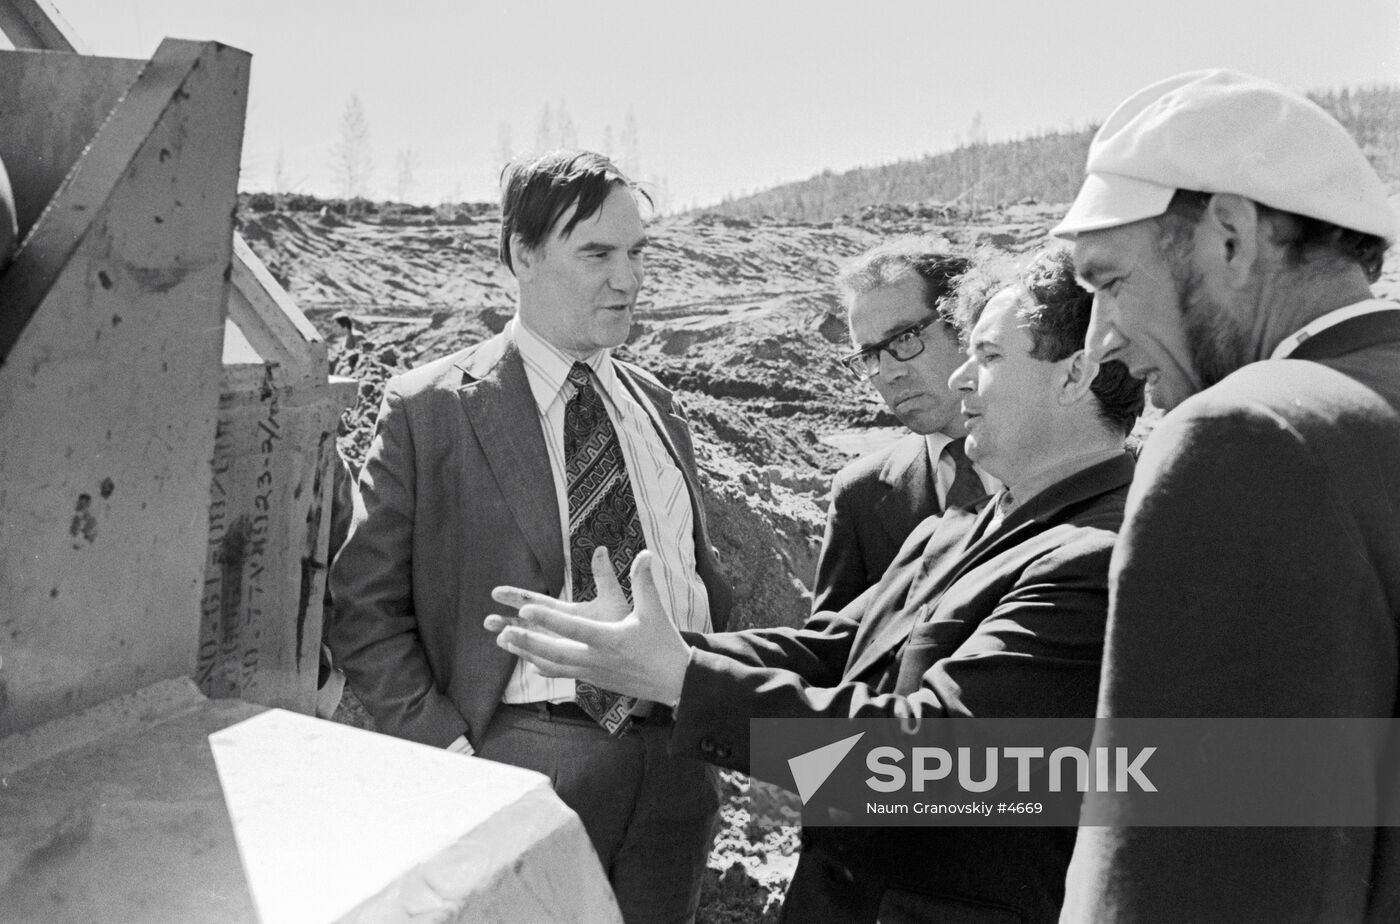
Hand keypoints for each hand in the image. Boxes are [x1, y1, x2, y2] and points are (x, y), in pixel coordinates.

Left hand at [486, 547, 690, 705]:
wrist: (674, 681)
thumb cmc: (664, 643)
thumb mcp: (654, 611)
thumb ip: (644, 581)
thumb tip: (645, 553)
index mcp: (611, 639)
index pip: (574, 629)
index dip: (548, 619)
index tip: (526, 608)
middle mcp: (598, 659)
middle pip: (555, 652)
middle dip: (527, 642)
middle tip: (503, 632)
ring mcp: (593, 672)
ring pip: (554, 665)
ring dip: (528, 653)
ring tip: (504, 642)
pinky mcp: (594, 679)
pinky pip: (562, 673)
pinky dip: (543, 666)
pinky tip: (529, 664)